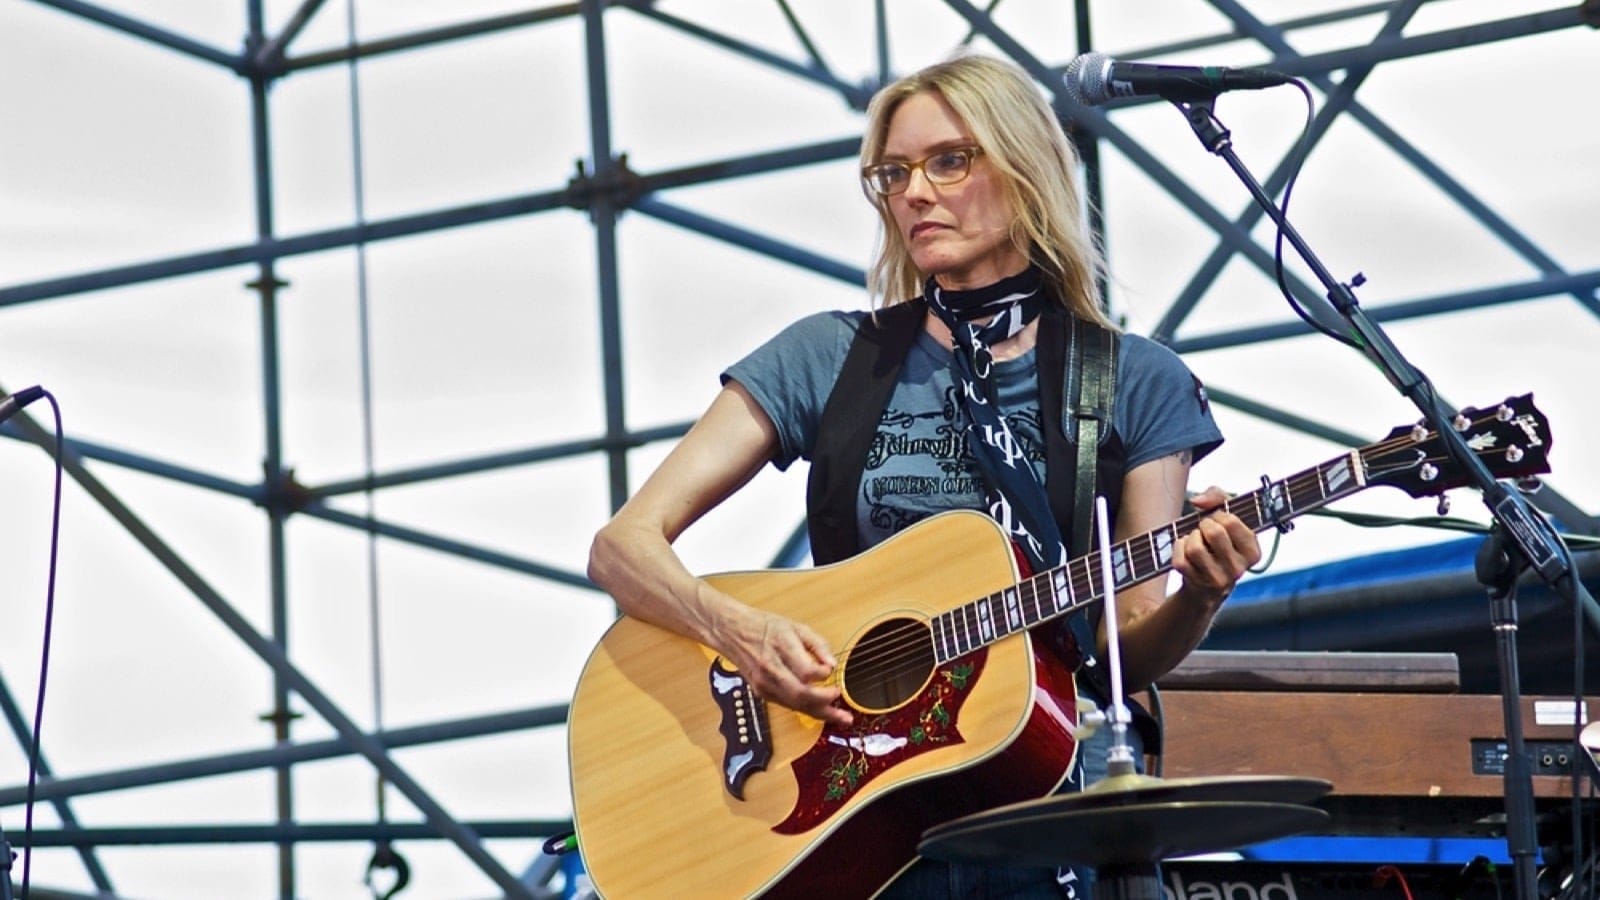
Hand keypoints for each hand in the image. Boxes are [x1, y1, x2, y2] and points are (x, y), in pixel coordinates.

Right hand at [715, 603, 853, 727]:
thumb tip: (833, 663)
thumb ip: (818, 644)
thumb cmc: (764, 627)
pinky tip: (821, 710)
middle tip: (840, 701)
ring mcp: (764, 684)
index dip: (823, 674)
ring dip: (820, 713)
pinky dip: (806, 709)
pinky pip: (788, 705)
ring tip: (840, 717)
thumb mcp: (795, 626)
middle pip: (800, 694)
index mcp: (780, 648)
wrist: (732, 632)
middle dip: (825, 703)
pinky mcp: (762, 693)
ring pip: (795, 705)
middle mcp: (771, 669)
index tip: (831, 670)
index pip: (805, 671)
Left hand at [1173, 486, 1260, 608]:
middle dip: (1204, 525)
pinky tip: (1186, 551)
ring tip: (1197, 540)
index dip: (1218, 514)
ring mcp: (1218, 579)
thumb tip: (1198, 500)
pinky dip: (1179, 549)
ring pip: (1195, 548)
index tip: (1217, 519)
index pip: (1231, 522)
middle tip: (1205, 529)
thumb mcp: (1227, 516)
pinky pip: (1180, 559)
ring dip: (1191, 538)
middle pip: (1214, 533)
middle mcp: (1239, 569)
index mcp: (1252, 552)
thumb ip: (1218, 497)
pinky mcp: (1197, 583)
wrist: (1207, 582)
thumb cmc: (1219, 543)